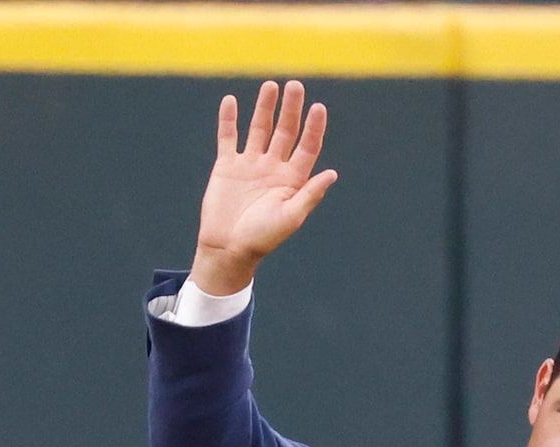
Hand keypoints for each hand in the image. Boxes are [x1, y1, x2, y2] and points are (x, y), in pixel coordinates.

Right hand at [190, 80, 337, 296]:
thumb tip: (332, 173)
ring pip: (259, 129)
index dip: (313, 127)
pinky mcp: (227, 166)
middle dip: (291, 109)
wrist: (228, 248)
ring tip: (270, 85)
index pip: (307, 147)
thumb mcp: (291, 217)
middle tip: (296, 86)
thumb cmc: (263, 238)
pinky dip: (228, 119)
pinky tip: (231, 101)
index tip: (318, 107)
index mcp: (292, 180)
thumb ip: (310, 194)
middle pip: (285, 132)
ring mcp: (250, 165)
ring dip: (264, 108)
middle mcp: (273, 168)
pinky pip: (228, 137)